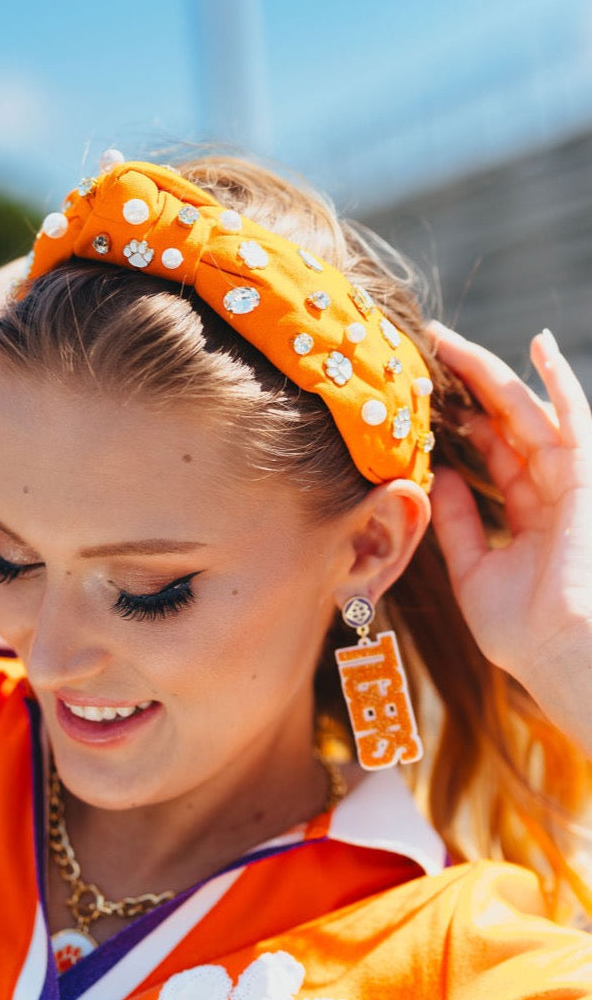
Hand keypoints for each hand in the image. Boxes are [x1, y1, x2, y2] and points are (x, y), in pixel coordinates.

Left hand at [428, 322, 591, 751]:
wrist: (563, 658)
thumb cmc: (525, 632)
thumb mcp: (474, 572)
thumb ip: (459, 523)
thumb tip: (437, 474)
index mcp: (530, 515)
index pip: (494, 453)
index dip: (460, 422)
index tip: (424, 392)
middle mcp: (552, 492)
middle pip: (505, 423)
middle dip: (466, 385)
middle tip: (427, 348)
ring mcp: (570, 482)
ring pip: (527, 411)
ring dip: (492, 374)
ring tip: (450, 340)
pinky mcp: (584, 478)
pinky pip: (572, 418)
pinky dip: (558, 381)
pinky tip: (538, 345)